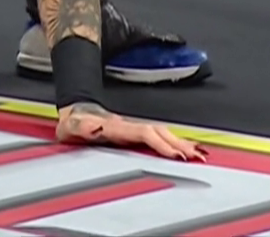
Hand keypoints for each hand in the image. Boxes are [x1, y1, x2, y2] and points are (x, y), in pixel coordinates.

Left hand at [56, 103, 205, 161]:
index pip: (143, 134)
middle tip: (197, 156)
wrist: (74, 113)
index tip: (175, 155)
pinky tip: (185, 150)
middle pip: (159, 132)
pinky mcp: (135, 133)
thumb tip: (93, 128)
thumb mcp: (70, 128)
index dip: (160, 144)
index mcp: (115, 127)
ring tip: (199, 154)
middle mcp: (128, 126)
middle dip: (179, 144)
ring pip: (162, 134)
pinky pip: (158, 137)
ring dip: (180, 143)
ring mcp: (133, 129)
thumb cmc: (73, 125)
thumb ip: (81, 128)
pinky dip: (174, 143)